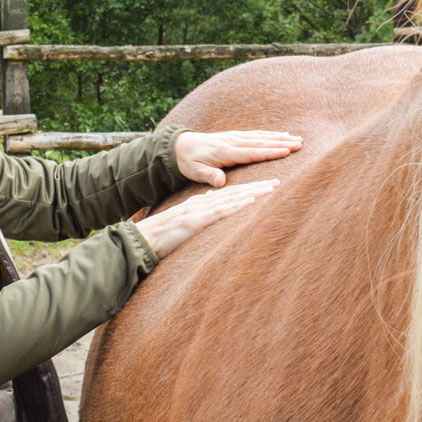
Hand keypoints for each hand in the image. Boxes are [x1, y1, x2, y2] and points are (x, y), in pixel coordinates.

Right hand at [136, 179, 278, 258]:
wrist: (144, 240)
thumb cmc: (163, 235)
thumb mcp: (185, 221)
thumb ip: (199, 211)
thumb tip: (210, 203)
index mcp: (200, 204)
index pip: (229, 194)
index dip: (249, 189)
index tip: (267, 185)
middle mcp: (201, 203)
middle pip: (234, 192)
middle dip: (257, 187)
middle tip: (278, 181)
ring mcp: (198, 211)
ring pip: (230, 199)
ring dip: (252, 193)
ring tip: (271, 188)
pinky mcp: (194, 222)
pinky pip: (218, 213)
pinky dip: (235, 206)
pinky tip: (249, 202)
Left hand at [174, 130, 302, 187]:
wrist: (181, 146)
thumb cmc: (189, 162)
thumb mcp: (195, 172)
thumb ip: (209, 176)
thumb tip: (220, 183)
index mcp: (225, 152)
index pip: (251, 153)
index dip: (269, 152)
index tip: (285, 152)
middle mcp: (232, 142)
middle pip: (261, 142)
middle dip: (281, 143)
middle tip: (300, 144)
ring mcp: (235, 137)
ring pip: (261, 137)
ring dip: (280, 137)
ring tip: (297, 139)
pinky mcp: (235, 136)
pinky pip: (256, 134)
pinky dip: (271, 134)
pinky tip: (282, 135)